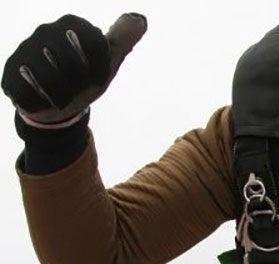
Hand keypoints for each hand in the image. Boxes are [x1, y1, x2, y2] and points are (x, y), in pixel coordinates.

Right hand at [2, 13, 145, 126]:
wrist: (57, 103)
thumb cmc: (85, 77)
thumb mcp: (108, 61)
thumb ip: (123, 40)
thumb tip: (139, 19)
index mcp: (72, 25)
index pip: (96, 44)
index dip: (101, 68)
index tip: (98, 77)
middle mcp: (45, 31)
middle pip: (71, 62)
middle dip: (79, 83)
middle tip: (78, 88)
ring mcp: (25, 50)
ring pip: (48, 78)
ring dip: (62, 96)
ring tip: (63, 97)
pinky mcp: (10, 73)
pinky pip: (28, 93)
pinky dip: (42, 104)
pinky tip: (44, 100)